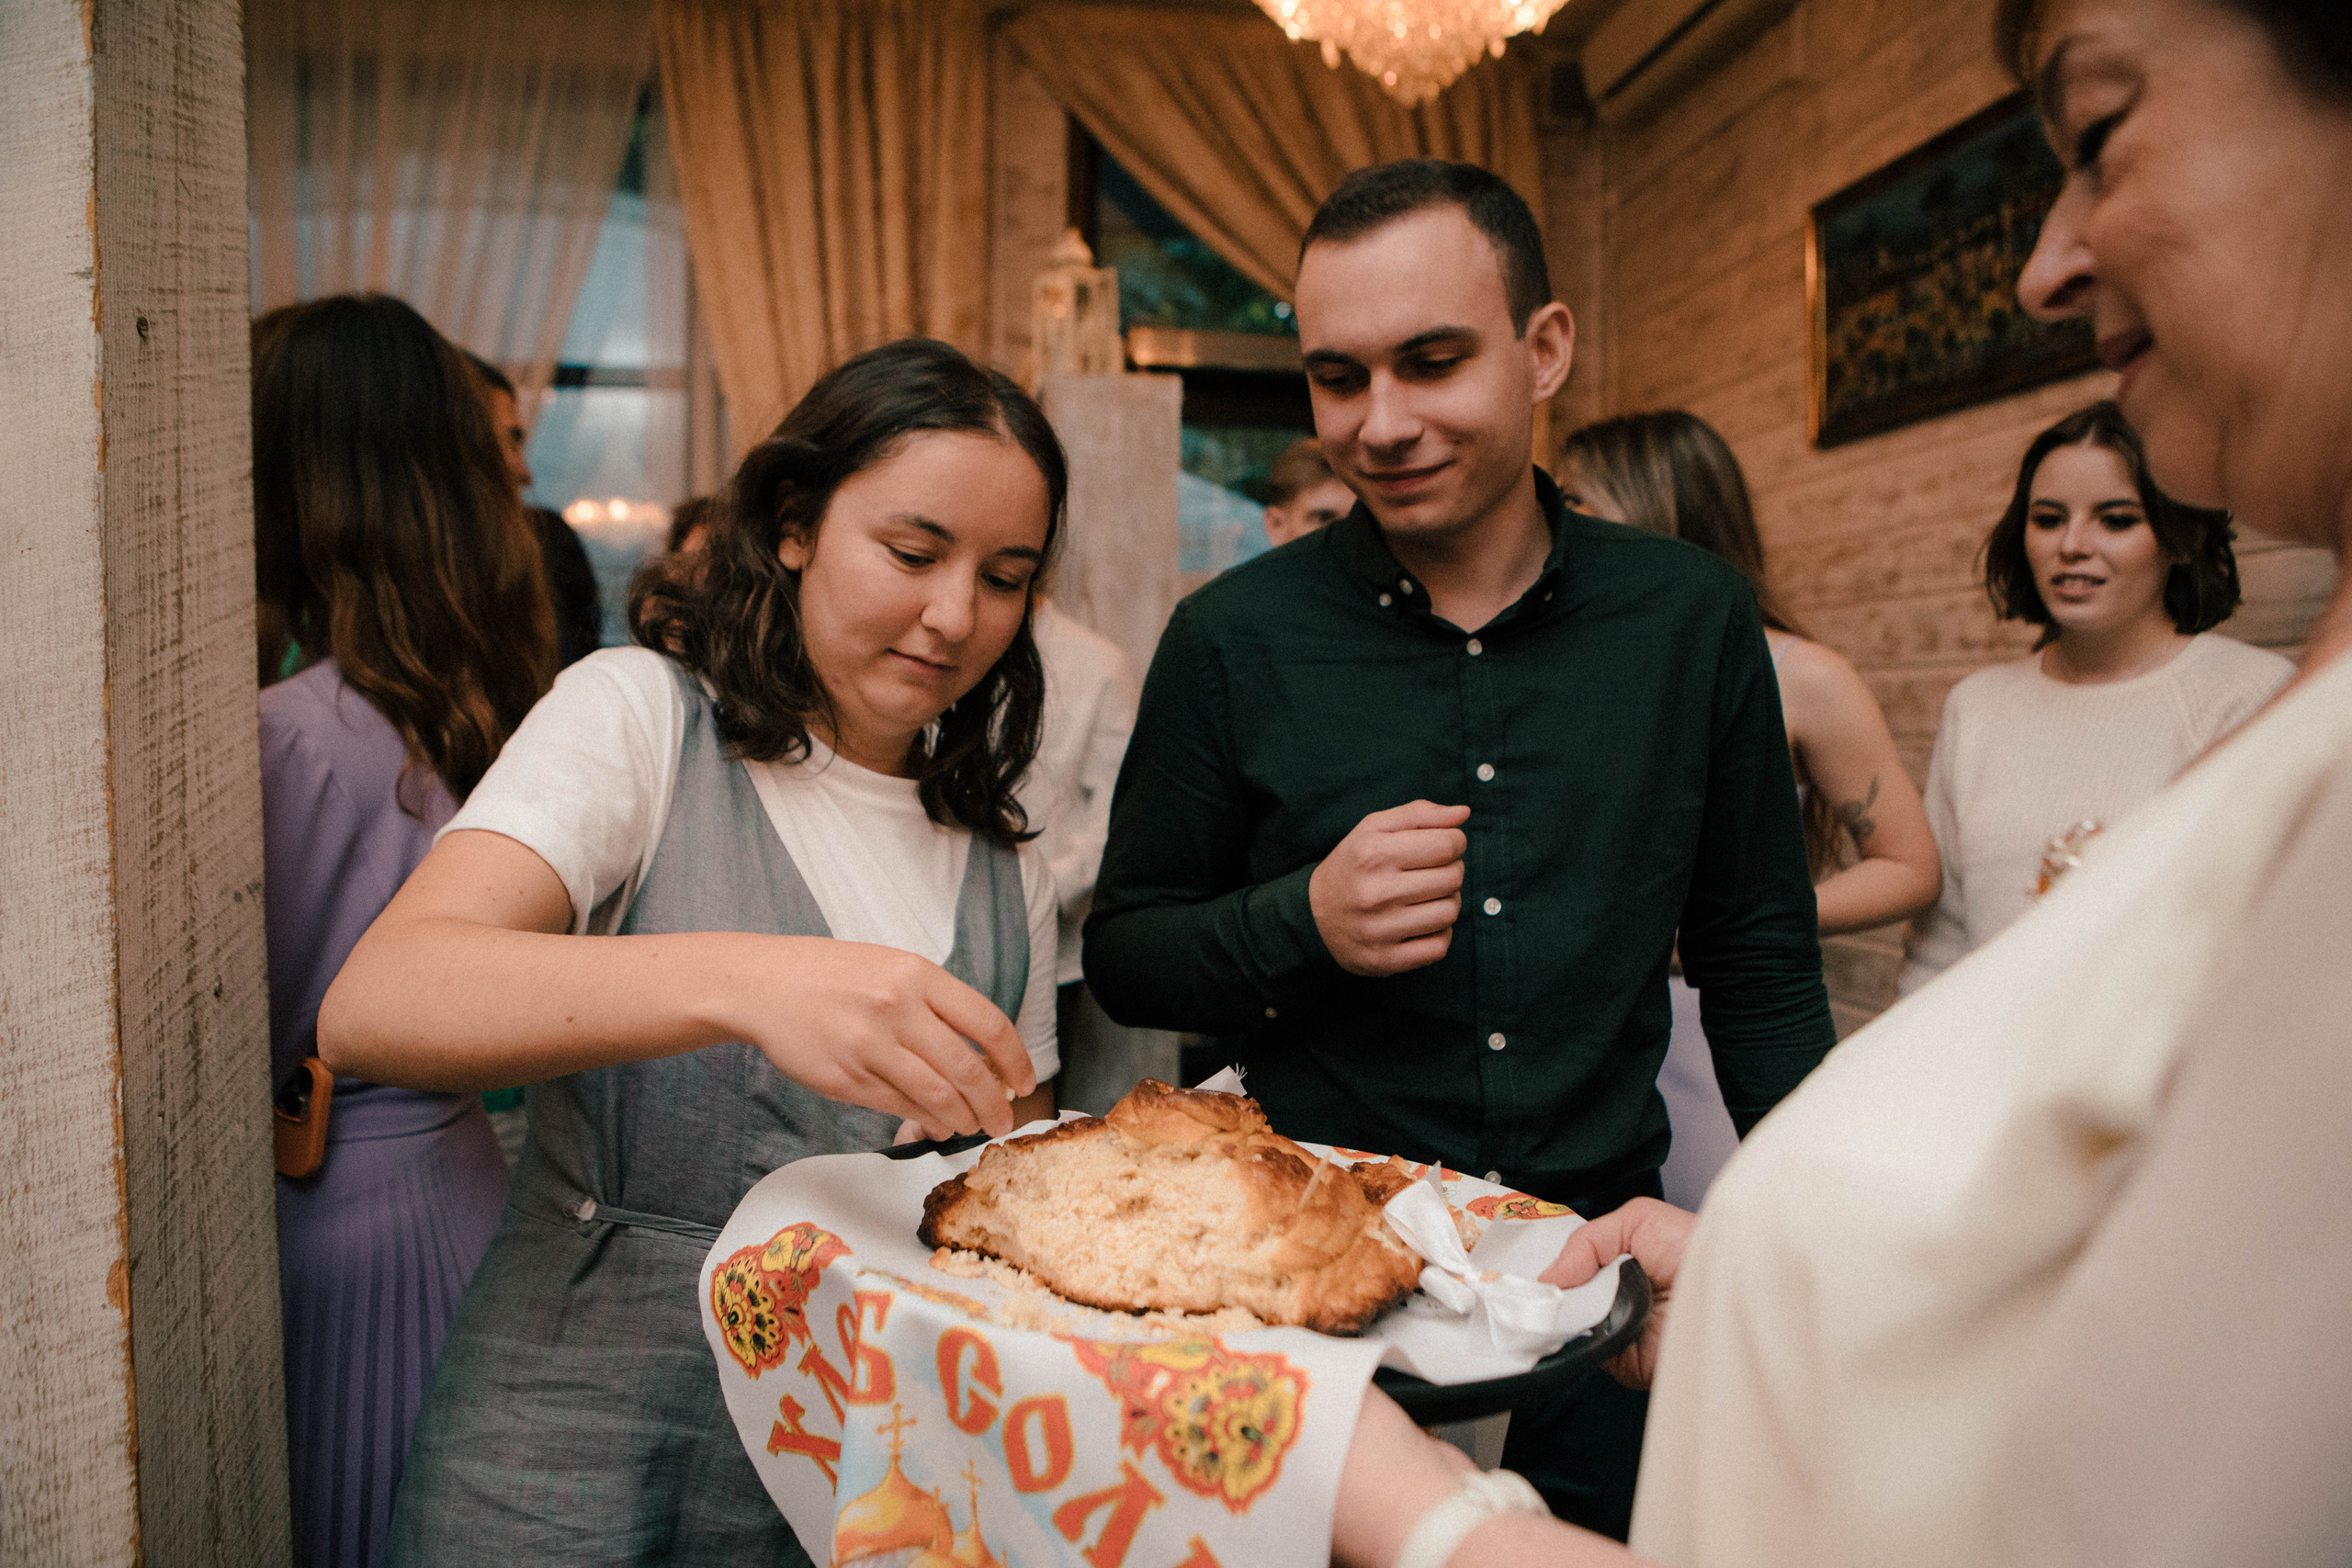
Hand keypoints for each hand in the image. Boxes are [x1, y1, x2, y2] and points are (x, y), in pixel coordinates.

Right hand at [729, 940, 1033, 1138]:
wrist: (763, 985)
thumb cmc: (831, 976)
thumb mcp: (892, 968)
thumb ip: (935, 1004)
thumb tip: (981, 1055)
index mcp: (918, 975)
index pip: (988, 1023)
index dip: (1016, 1060)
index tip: (1025, 1082)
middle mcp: (898, 1009)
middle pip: (968, 1069)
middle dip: (994, 1104)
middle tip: (1002, 1121)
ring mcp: (871, 1046)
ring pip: (937, 1096)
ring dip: (962, 1118)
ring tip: (970, 1125)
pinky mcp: (847, 1078)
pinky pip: (901, 1107)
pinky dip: (926, 1121)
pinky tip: (936, 1124)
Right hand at [1308, 801, 1469, 976]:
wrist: (1314, 916)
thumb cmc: (1353, 866)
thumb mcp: (1374, 829)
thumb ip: (1419, 814)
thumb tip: (1464, 813)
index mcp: (1372, 854)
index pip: (1446, 846)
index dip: (1455, 842)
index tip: (1443, 845)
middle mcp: (1376, 893)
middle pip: (1452, 878)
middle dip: (1451, 870)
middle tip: (1432, 872)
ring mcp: (1381, 930)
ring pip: (1450, 912)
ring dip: (1447, 901)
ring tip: (1426, 897)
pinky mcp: (1386, 960)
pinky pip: (1440, 947)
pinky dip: (1439, 933)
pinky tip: (1421, 923)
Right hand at [1540, 1197, 1696, 1390]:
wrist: (1729, 1296)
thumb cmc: (1695, 1251)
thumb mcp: (1637, 1221)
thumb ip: (1585, 1242)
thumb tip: (1548, 1280)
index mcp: (1619, 1263)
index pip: (1571, 1267)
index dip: (1551, 1269)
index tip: (1528, 1274)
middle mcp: (1614, 1297)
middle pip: (1563, 1297)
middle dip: (1549, 1292)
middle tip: (1531, 1290)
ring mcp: (1615, 1331)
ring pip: (1566, 1325)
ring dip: (1559, 1314)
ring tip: (1549, 1304)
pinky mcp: (1622, 1362)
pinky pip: (1584, 1350)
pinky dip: (1574, 1338)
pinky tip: (1570, 1323)